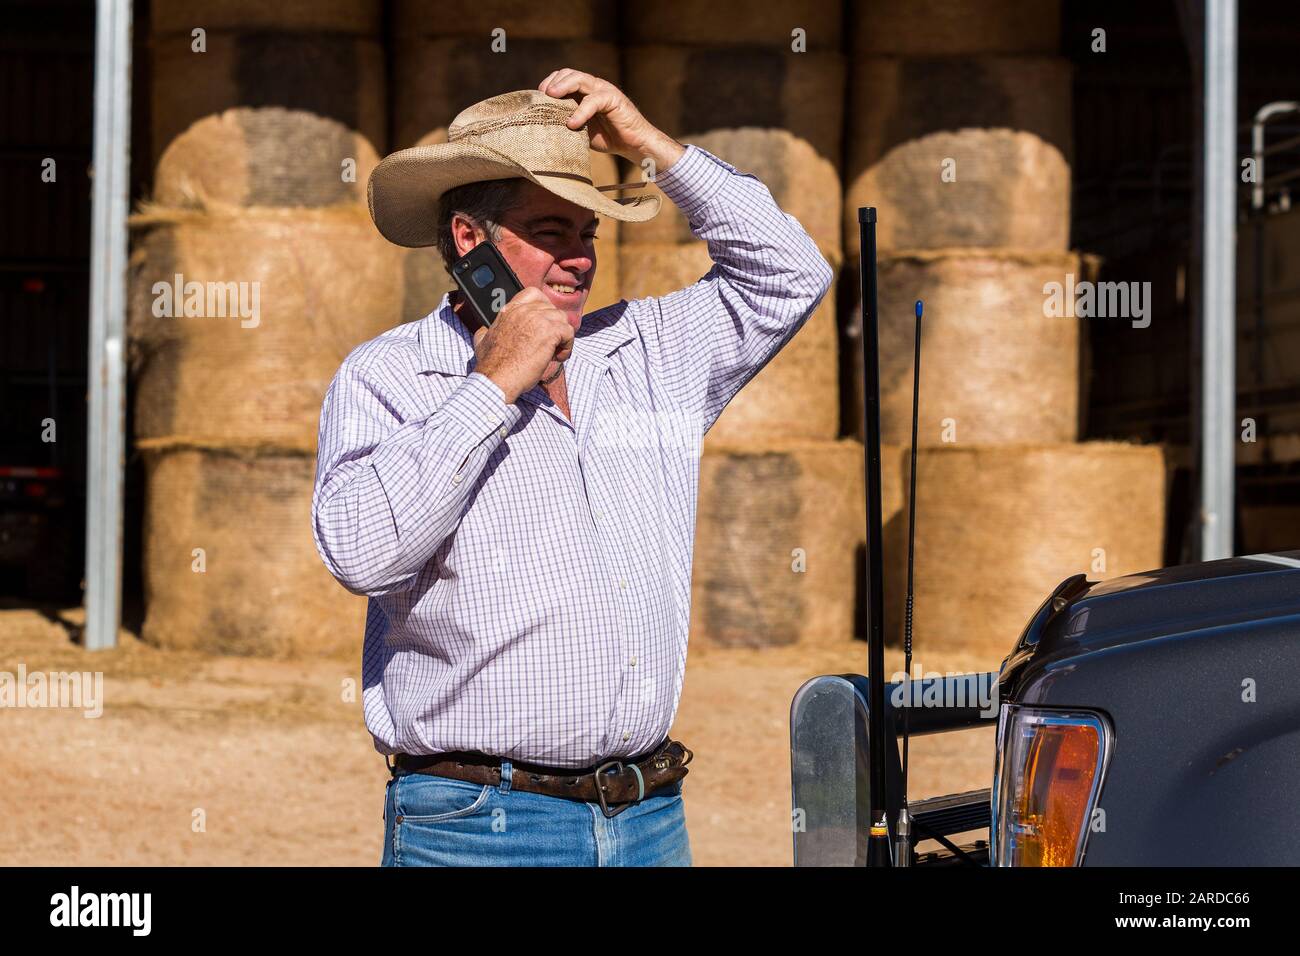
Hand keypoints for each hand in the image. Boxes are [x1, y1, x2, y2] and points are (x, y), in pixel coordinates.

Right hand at [471, 287, 574, 403]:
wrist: (497, 378)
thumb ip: (485, 332)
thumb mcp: (482, 342)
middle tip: (549, 344)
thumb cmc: (491, 365)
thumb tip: (483, 331)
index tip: (544, 323)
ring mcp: (538, 319)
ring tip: (554, 352)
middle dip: (554, 326)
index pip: (533, 294)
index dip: (544, 307)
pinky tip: (557, 357)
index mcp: (509, 310)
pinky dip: (567, 346)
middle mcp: (524, 311)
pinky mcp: (549, 332)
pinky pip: (569, 332)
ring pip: (562, 319)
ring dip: (562, 336)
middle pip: (551, 309)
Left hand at [537, 69, 684, 170]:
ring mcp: (604, 90)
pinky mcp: (614, 99)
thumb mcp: (582, 129)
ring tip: (552, 97)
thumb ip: (567, 121)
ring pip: (580, 79)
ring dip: (563, 86)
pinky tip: (572, 123)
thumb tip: (544, 126)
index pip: (563, 77)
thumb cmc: (609, 137)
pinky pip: (593, 100)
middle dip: (553, 82)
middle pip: (569, 73)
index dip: (549, 83)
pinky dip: (581, 111)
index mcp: (585, 91)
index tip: (538, 96)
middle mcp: (594, 86)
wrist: (634, 144)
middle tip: (542, 95)